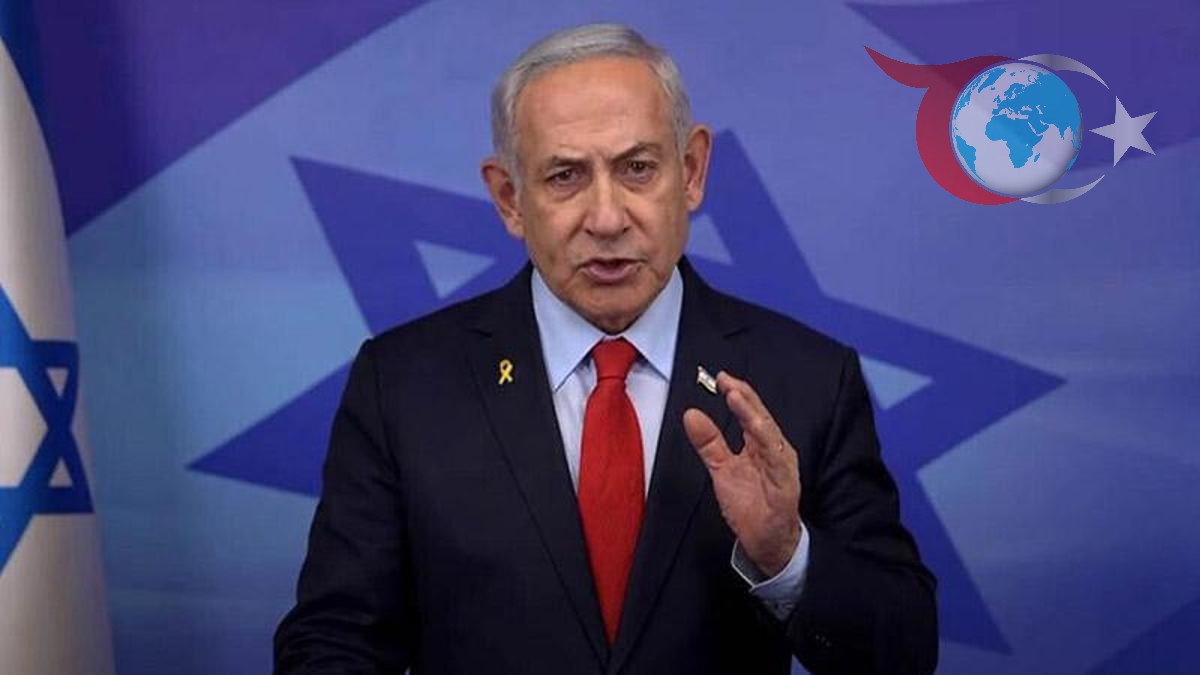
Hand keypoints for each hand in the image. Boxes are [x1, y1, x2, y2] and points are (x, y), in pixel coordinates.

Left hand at [683, 372, 801, 576]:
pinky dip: (768, 445)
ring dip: (753, 415)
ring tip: (737, 397)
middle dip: (745, 398)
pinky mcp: (785, 486)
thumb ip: (709, 443)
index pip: (750, 413)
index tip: (720, 378)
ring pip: (769, 435)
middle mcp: (773, 451)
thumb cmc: (750, 504)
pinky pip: (777, 463)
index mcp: (760, 445)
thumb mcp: (722, 469)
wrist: (766, 540)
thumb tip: (691, 414)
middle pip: (760, 418)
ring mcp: (781, 467)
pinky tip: (757, 430)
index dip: (737, 394)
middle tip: (727, 381)